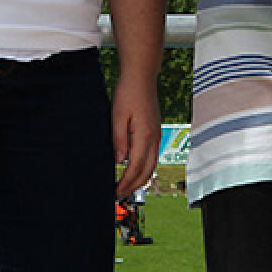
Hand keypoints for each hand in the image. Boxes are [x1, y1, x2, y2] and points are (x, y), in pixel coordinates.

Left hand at [110, 74, 159, 196]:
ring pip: (152, 165)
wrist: (142, 76)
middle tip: (119, 195)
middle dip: (134, 186)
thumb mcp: (117, 115)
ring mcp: (157, 134)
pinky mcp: (155, 131)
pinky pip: (153, 156)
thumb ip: (119, 139)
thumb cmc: (127, 93)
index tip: (115, 192)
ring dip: (141, 179)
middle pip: (147, 171)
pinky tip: (135, 169)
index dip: (125, 182)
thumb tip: (120, 161)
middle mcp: (154, 138)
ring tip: (126, 187)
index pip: (135, 167)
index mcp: (145, 135)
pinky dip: (145, 168)